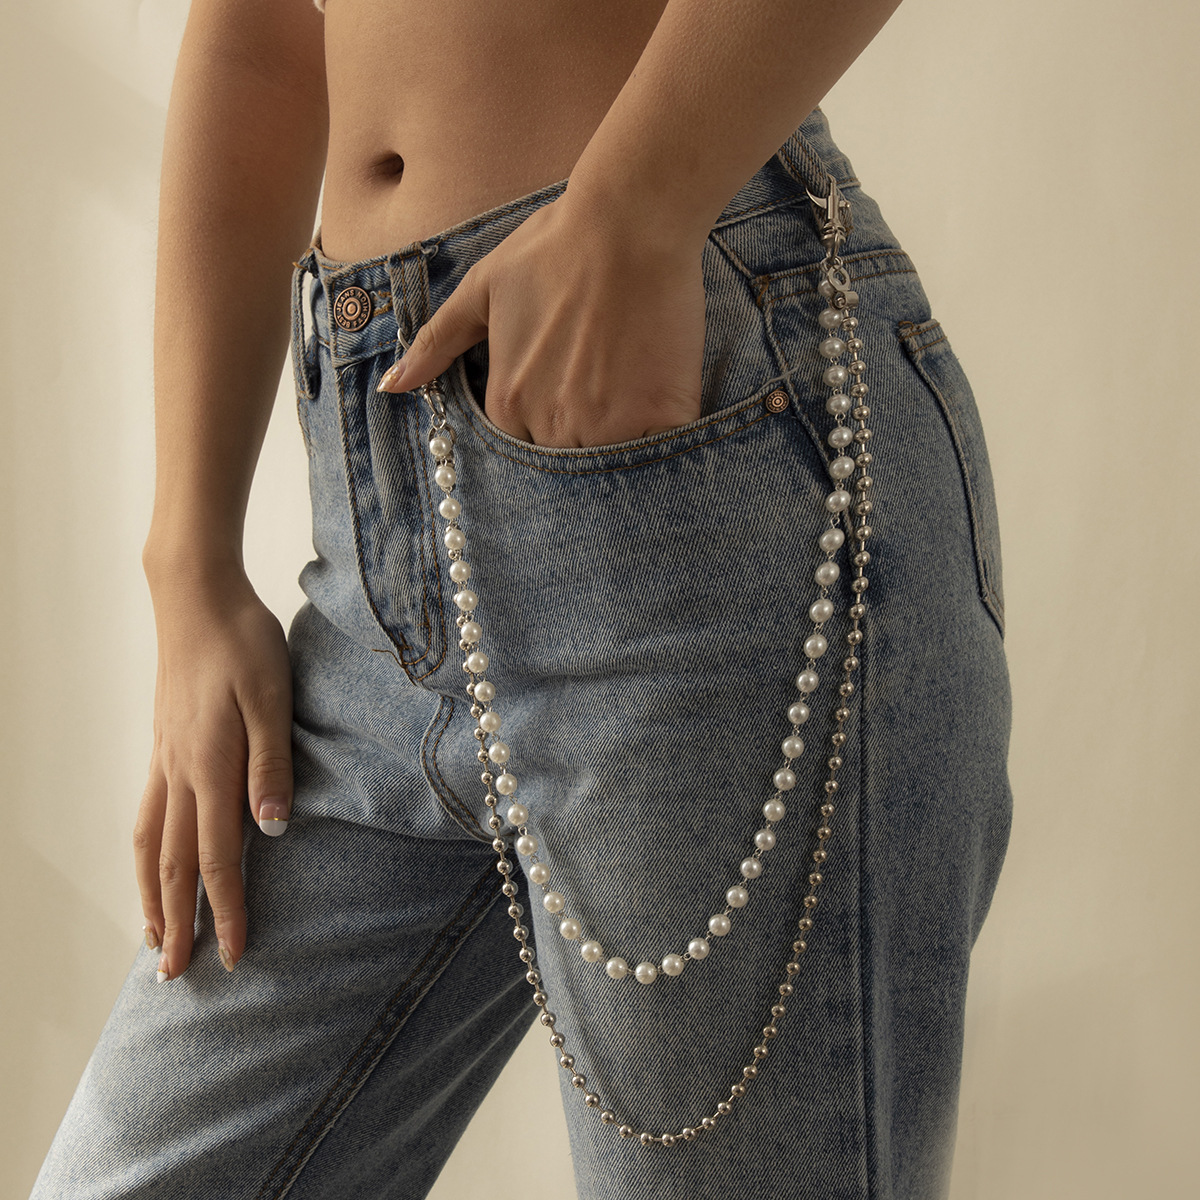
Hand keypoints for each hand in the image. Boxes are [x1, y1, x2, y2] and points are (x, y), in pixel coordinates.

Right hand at [134, 559, 293, 979]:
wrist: (196, 596)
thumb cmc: (243, 641)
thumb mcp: (272, 696)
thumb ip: (271, 763)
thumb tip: (270, 829)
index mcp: (209, 765)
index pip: (218, 857)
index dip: (226, 910)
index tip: (232, 956)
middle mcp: (179, 771)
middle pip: (172, 863)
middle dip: (177, 922)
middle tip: (176, 975)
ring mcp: (164, 759)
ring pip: (149, 843)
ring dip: (151, 896)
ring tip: (153, 937)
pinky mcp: (163, 745)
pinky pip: (147, 814)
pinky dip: (145, 854)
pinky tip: (151, 862)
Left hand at [376, 191, 708, 447]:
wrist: (629, 221)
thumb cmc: (554, 247)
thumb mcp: (481, 289)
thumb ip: (436, 344)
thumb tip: (391, 387)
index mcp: (509, 404)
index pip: (521, 446)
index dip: (545, 419)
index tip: (566, 384)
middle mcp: (553, 424)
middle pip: (567, 458)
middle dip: (583, 431)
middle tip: (603, 379)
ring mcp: (609, 425)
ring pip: (612, 462)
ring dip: (623, 435)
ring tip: (632, 383)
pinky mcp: (660, 416)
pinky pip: (661, 451)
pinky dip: (664, 436)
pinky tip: (663, 394)